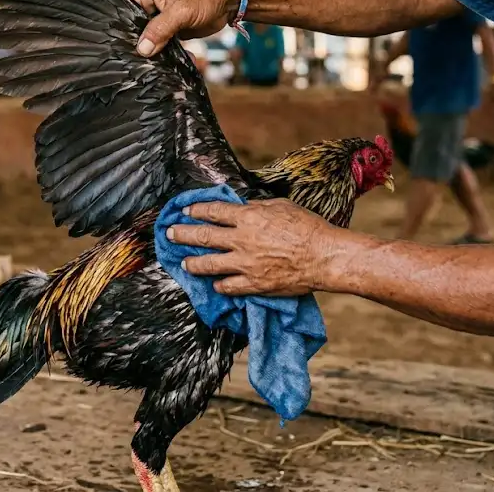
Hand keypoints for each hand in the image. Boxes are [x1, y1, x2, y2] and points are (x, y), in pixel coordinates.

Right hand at [129, 0, 237, 56]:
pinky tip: (174, 63)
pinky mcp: (170, 30)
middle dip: (141, 44)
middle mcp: (150, 3)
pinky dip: (168, 54)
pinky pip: (163, 45)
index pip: (126, 12)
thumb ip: (160, 29)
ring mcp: (160, 18)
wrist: (231, 1)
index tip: (126, 49)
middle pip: (136, 28)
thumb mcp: (181, 11)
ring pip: (149, 39)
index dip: (125, 30)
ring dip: (156, 52)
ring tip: (158, 64)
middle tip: (142, 61)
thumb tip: (142, 49)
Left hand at [166, 199, 335, 295]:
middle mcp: (241, 240)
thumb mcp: (282, 206)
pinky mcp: (253, 284)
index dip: (196, 210)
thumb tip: (244, 207)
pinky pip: (229, 287)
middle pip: (203, 236)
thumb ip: (258, 207)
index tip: (185, 211)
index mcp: (248, 217)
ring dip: (193, 264)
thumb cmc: (308, 227)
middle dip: (182, 234)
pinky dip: (220, 286)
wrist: (323, 256)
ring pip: (209, 264)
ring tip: (183, 264)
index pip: (213, 212)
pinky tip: (214, 285)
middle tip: (170, 234)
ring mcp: (245, 264)